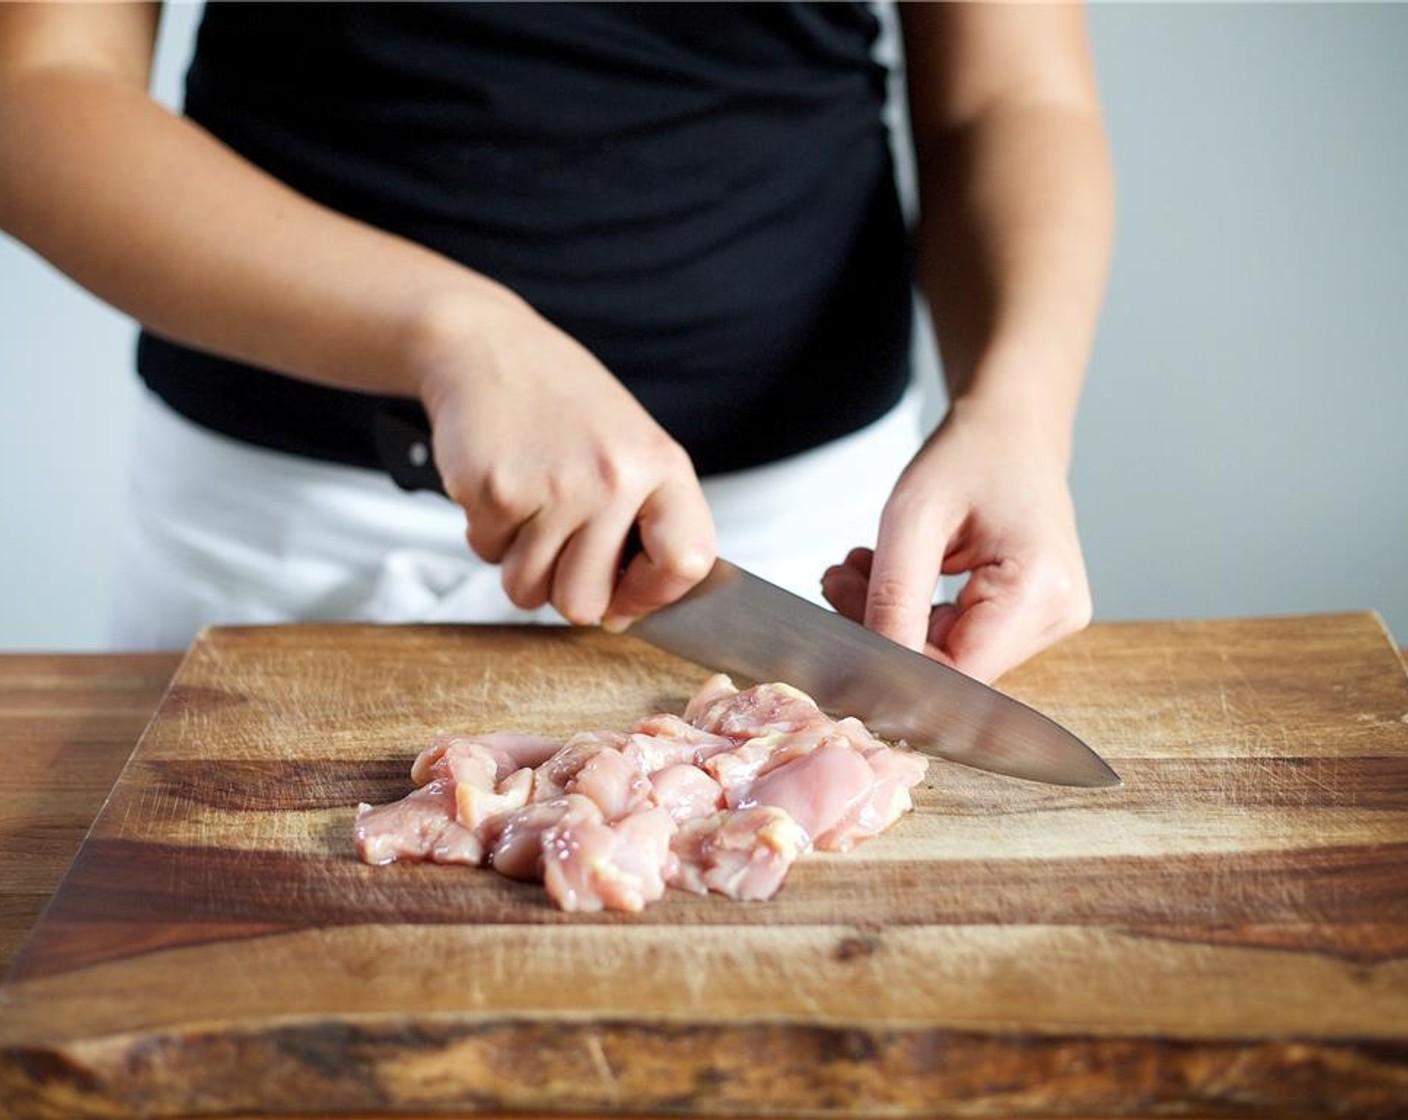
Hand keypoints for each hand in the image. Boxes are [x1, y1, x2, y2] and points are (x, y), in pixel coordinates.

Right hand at [413, 295, 715, 626]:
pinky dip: (487, 533)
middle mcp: (613, 479)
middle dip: (563, 588)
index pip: (686, 563)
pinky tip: (501, 485)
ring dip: (520, 564)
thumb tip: (623, 615)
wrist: (487, 348)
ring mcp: (553, 488)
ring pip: (528, 591)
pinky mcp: (494, 492)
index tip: (627, 592)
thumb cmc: (563, 404)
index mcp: (661, 465)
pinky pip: (488, 557)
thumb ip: (645, 524)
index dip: (654, 594)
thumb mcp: (631, 447)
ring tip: (529, 508)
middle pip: (585, 604)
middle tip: (559, 542)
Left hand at [820, 396, 1090, 682]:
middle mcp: (1057, 614)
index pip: (956, 671)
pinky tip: (893, 575)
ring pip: (948, 656)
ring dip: (894, 619)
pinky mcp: (1030, 618)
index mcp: (1040, 590)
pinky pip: (959, 639)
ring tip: (861, 568)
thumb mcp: (914, 518)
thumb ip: (893, 598)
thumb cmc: (972, 455)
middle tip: (839, 580)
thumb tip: (872, 672)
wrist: (1012, 429)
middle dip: (885, 630)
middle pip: (951, 666)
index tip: (841, 617)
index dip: (892, 660)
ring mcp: (1048, 620)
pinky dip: (916, 614)